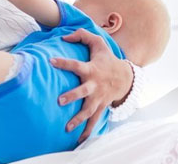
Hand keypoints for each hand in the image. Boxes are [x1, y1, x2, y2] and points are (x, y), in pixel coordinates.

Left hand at [50, 28, 133, 142]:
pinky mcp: (100, 106)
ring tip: (67, 128)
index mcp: (91, 69)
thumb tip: (64, 37)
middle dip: (73, 96)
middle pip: (83, 92)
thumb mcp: (98, 43)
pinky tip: (79, 140)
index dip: (64, 62)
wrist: (125, 77)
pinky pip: (94, 121)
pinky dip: (88, 131)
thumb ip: (81, 36)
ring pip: (88, 110)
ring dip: (78, 119)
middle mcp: (94, 85)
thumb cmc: (106, 58)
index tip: (51, 61)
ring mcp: (98, 98)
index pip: (76, 65)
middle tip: (60, 100)